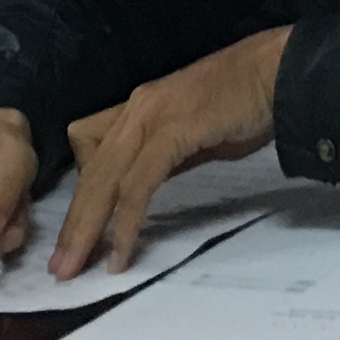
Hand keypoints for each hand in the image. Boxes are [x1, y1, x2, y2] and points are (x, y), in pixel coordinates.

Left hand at [52, 27, 288, 276]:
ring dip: (86, 228)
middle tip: (60, 268)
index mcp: (139, 107)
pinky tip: (122, 253)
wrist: (280, 71)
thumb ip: (167, 155)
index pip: (88, 149)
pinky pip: (138, 185)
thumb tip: (148, 184)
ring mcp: (151, 117)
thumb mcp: (195, 132)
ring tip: (75, 267)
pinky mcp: (171, 132)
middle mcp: (135, 108)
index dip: (80, 193)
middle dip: (72, 223)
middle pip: (89, 172)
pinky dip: (126, 222)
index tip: (79, 234)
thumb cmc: (247, 101)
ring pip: (103, 179)